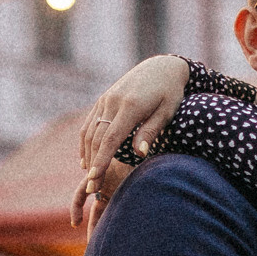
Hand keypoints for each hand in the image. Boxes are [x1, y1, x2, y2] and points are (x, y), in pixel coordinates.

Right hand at [66, 56, 190, 222]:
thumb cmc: (170, 92)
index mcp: (131, 106)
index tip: (95, 180)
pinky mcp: (104, 99)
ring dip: (88, 155)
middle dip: (93, 165)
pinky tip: (86, 158)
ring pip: (90, 131)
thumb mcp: (167, 111)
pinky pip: (90, 123)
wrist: (162, 66)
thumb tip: (139, 154)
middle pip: (97, 138)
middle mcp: (113, 101)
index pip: (111, 139)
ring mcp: (106, 99)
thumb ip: (151, 131)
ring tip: (90, 178)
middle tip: (92, 189)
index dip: (101, 161)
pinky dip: (86, 142)